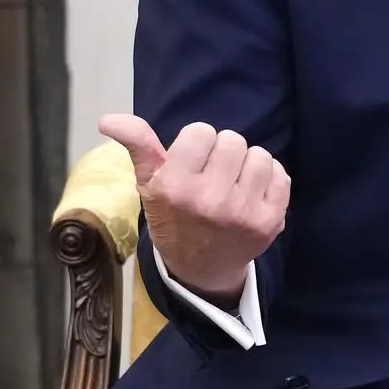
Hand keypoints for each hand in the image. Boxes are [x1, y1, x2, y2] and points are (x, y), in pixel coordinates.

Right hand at [99, 114, 288, 303]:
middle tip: (212, 175)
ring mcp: (243, 213)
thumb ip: (137, 145)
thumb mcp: (149, 184)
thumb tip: (108, 119)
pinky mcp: (270, 222)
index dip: (196, 143)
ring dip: (246, 164)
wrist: (201, 269)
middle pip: (232, 140)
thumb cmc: (173, 218)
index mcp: (174, 188)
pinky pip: (280, 174)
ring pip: (259, 155)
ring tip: (232, 184)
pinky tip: (250, 195)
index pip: (201, 131)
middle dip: (222, 152)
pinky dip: (268, 180)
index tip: (191, 164)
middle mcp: (209, 201)